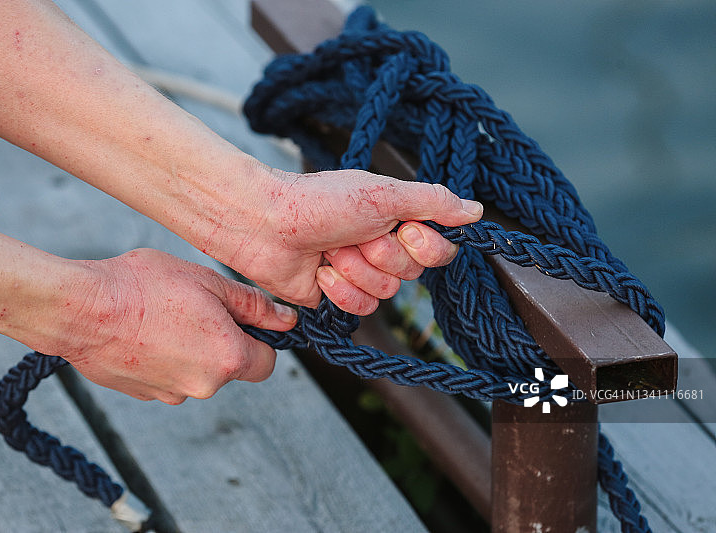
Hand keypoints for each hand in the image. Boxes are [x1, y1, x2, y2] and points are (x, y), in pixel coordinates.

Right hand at [52, 249, 296, 403]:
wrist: (80, 309)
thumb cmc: (144, 287)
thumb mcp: (208, 282)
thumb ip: (253, 305)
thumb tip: (287, 320)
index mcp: (228, 358)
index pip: (267, 363)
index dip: (258, 340)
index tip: (239, 319)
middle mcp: (203, 386)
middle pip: (229, 368)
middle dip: (220, 341)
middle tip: (193, 306)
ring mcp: (169, 394)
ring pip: (196, 373)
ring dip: (189, 350)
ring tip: (161, 316)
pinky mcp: (142, 395)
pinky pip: (166, 377)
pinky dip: (162, 358)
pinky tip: (142, 332)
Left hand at [230, 168, 482, 314]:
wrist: (265, 223)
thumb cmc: (319, 201)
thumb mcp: (383, 194)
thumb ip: (433, 203)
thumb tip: (476, 211)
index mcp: (396, 220)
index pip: (439, 249)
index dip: (424, 247)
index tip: (403, 230)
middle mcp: (382, 247)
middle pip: (412, 273)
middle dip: (381, 255)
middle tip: (355, 236)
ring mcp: (359, 273)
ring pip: (386, 293)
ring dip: (357, 271)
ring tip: (332, 250)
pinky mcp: (338, 295)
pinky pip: (361, 308)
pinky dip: (341, 290)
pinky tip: (322, 272)